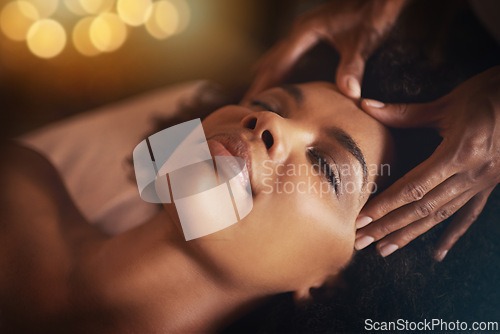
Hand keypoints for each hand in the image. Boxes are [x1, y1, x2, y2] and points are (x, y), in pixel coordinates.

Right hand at [243, 0, 406, 101]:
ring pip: (279, 56)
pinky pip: (289, 53)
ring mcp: (305, 30)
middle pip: (273, 60)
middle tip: (246, 104)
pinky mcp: (313, 33)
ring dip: (268, 75)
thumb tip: (350, 94)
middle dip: (260, 82)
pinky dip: (280, 68)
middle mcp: (300, 30)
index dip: (264, 84)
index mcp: (305, 32)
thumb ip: (353, 67)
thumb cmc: (372, 14)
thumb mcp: (363, 41)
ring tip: (256, 93)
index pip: (278, 63)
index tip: (251, 101)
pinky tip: (279, 77)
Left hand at [355, 66, 499, 260]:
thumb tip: (365, 105)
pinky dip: (452, 235)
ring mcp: (483, 183)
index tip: (361, 220)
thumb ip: (404, 112)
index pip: (413, 188)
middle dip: (389, 227)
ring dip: (411, 234)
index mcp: (459, 153)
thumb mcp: (446, 104)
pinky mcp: (489, 185)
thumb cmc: (489, 94)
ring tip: (385, 249)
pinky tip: (438, 254)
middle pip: (423, 208)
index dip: (384, 206)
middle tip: (362, 241)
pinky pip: (468, 215)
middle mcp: (471, 174)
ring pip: (441, 216)